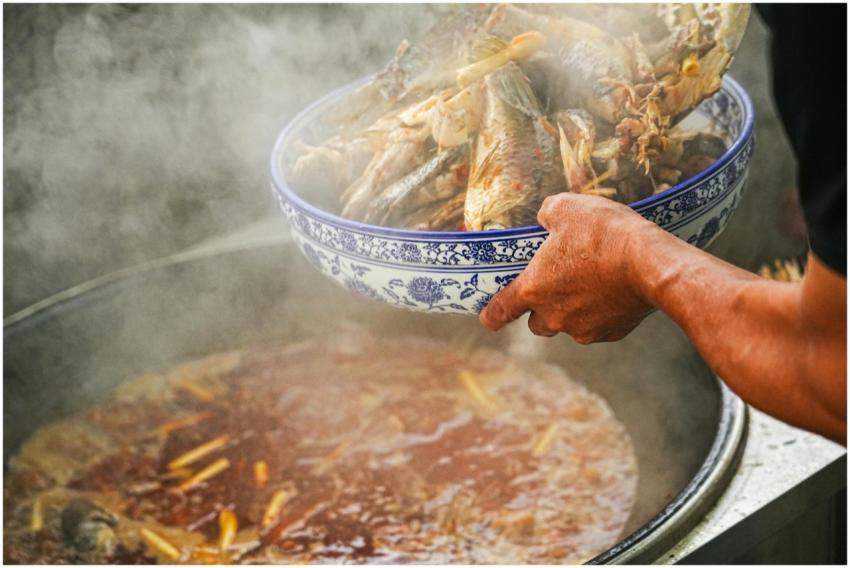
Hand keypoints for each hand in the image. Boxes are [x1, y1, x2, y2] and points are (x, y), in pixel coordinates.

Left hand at [479, 193, 656, 342]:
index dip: (491, 314)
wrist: (652, 264)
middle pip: (536, 323)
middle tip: (556, 284)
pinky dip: (601, 313)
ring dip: (572, 311)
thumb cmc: (604, 234)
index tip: (488, 316)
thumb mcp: (566, 208)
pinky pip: (598, 326)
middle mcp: (553, 316)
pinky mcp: (610, 333)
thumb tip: (546, 218)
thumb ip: (547, 214)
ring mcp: (583, 329)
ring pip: (568, 325)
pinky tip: (614, 290)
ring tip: (591, 283)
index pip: (499, 312)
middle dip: (540, 308)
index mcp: (533, 289)